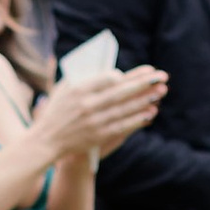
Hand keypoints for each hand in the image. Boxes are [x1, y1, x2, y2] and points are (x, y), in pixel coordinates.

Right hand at [42, 65, 167, 159]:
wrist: (46, 140)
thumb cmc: (57, 110)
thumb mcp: (63, 89)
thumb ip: (83, 77)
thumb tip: (110, 69)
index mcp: (77, 90)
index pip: (106, 78)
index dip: (126, 75)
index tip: (142, 72)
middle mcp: (86, 105)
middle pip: (121, 92)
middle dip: (144, 83)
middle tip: (162, 75)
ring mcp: (93, 121)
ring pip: (125, 109)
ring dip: (145, 100)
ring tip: (161, 91)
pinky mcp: (98, 135)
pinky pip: (122, 125)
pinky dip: (138, 119)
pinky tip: (151, 112)